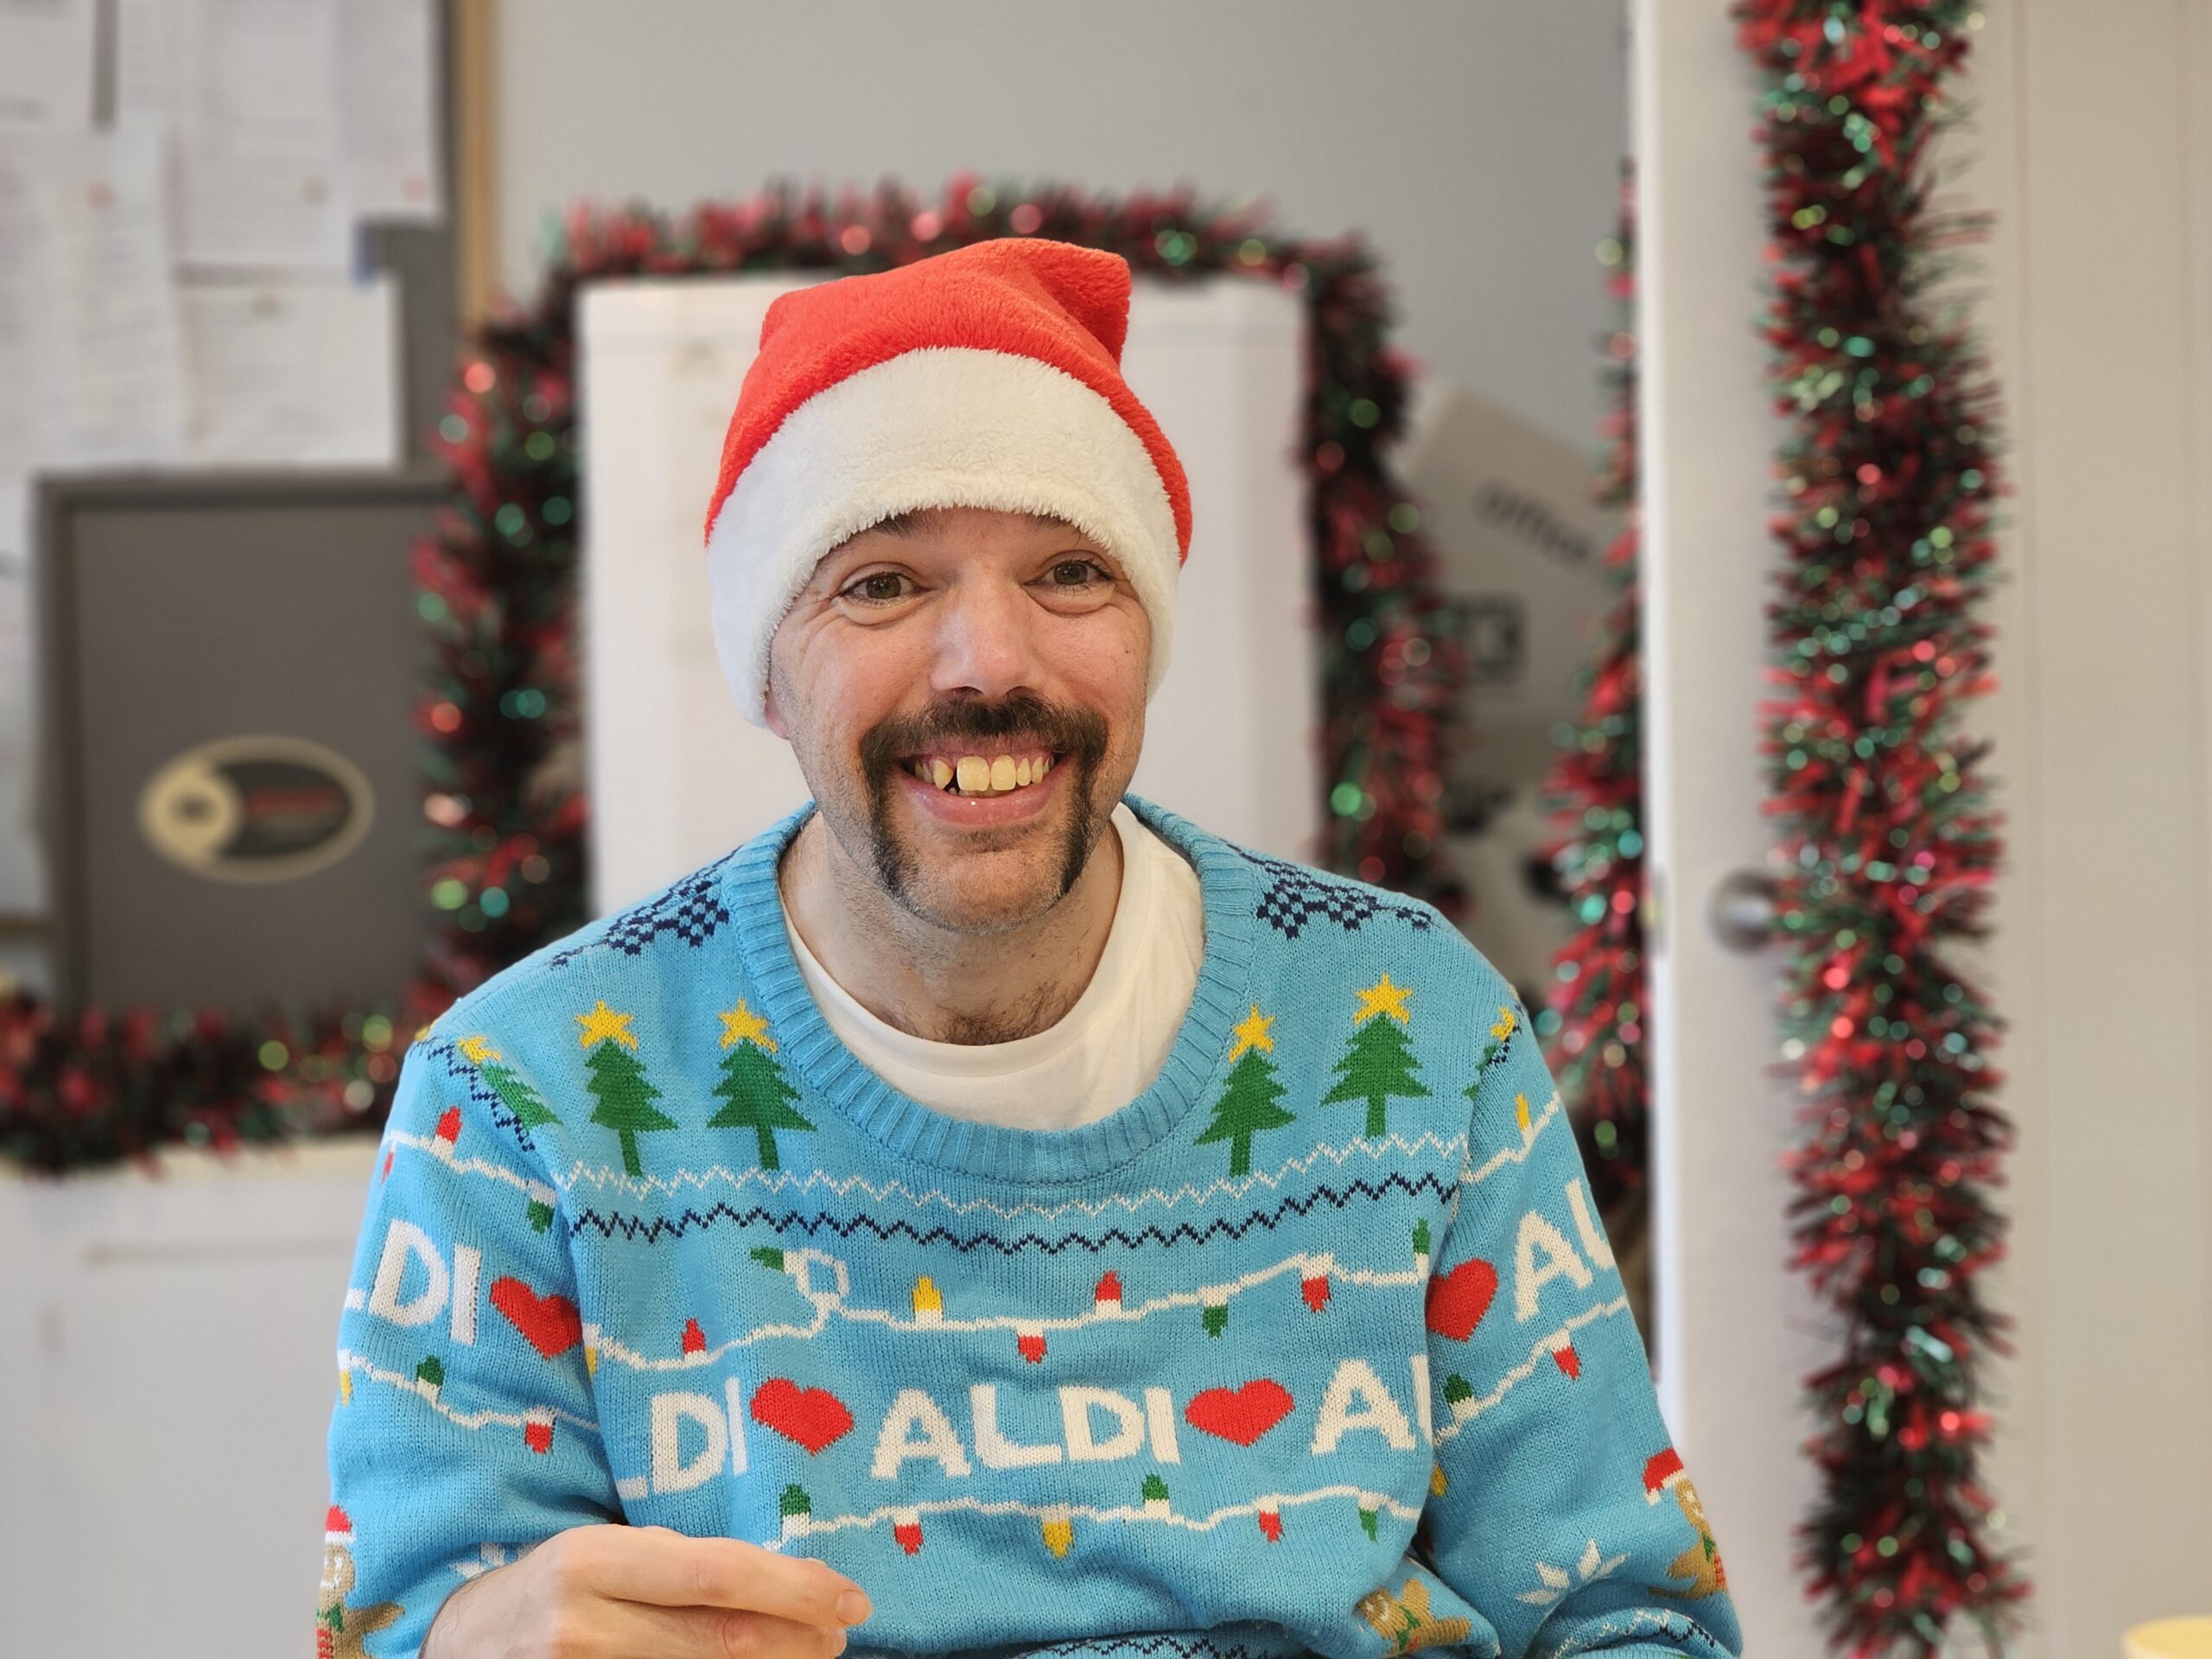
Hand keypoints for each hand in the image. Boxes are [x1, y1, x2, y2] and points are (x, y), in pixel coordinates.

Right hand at [422, 1524, 872, 1658]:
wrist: (460, 1643)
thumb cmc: (555, 1587)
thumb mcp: (607, 1554)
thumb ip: (683, 1566)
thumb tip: (792, 1582)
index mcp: (593, 1559)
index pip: (717, 1574)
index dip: (795, 1588)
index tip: (850, 1598)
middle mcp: (582, 1622)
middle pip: (720, 1638)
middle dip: (798, 1638)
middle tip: (840, 1634)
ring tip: (810, 1653)